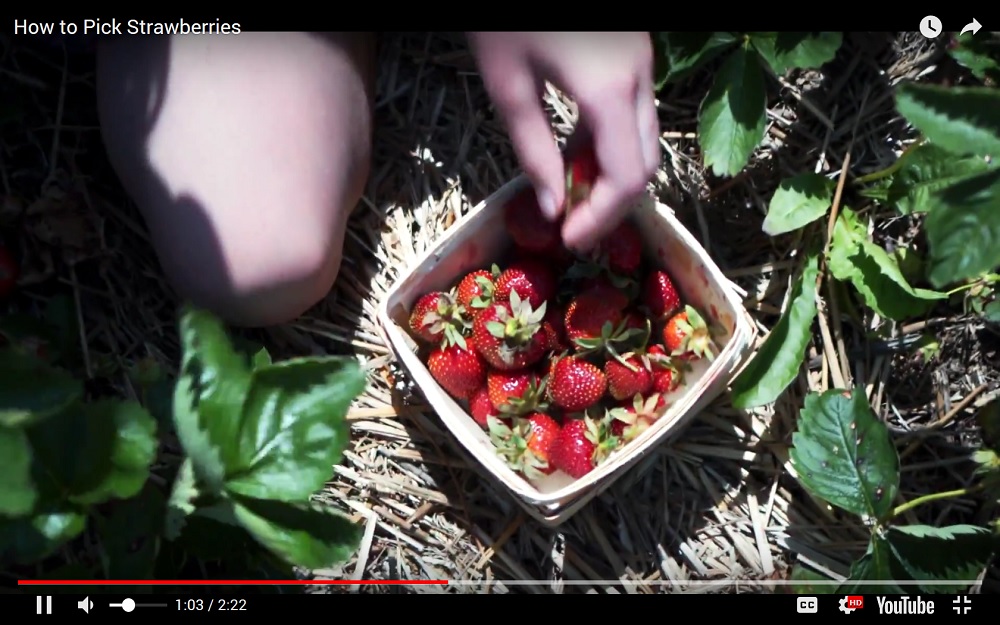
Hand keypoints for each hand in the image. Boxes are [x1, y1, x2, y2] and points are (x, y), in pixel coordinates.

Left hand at [467, 32, 659, 250]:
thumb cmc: (505, 13)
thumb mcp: (509, 85)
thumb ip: (534, 150)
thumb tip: (553, 206)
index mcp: (611, 89)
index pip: (626, 177)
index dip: (602, 219)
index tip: (570, 240)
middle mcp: (641, 76)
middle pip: (645, 162)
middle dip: (611, 203)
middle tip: (570, 224)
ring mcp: (643, 60)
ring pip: (643, 137)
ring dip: (612, 173)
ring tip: (568, 193)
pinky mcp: (633, 50)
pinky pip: (633, 111)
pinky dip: (610, 141)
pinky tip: (575, 152)